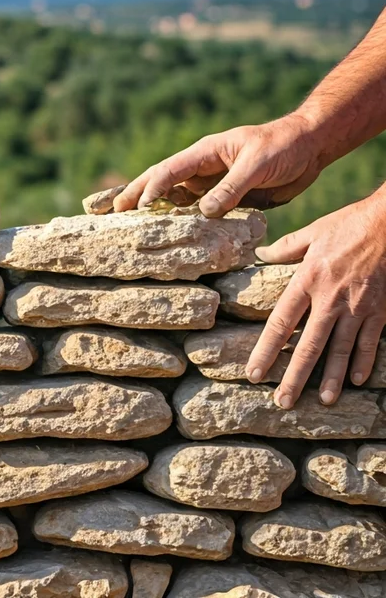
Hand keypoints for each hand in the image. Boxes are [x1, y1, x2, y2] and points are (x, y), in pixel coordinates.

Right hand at [113, 113, 330, 216]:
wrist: (311, 147)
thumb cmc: (284, 146)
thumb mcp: (258, 164)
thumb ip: (231, 187)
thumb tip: (203, 212)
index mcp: (206, 152)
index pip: (170, 170)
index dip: (151, 188)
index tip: (137, 208)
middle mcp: (203, 168)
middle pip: (162, 183)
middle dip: (137, 196)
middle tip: (112, 212)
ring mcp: (213, 184)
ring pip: (178, 199)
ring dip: (158, 212)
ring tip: (132, 228)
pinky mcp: (226, 198)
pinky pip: (200, 212)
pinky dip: (185, 223)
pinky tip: (174, 237)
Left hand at [245, 191, 385, 407]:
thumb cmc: (350, 225)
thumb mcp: (313, 232)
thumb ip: (286, 248)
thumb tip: (261, 253)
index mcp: (307, 281)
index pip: (280, 324)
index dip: (266, 352)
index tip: (254, 374)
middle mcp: (330, 300)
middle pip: (309, 346)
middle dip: (295, 377)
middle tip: (283, 402)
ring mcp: (358, 308)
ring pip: (341, 350)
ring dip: (331, 378)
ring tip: (322, 401)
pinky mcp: (381, 310)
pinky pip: (370, 342)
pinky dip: (363, 362)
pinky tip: (355, 380)